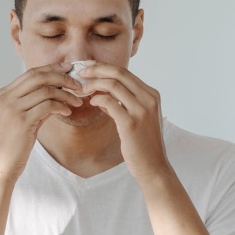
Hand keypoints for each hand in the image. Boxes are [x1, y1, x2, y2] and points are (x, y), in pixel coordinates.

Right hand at [0, 63, 83, 180]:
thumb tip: (57, 93)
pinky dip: (61, 107)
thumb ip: (36, 103)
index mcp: (4, 94)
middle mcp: (6, 97)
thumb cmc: (12, 144)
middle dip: (62, 77)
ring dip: (66, 95)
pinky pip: (48, 106)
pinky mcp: (22, 121)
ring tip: (77, 102)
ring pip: (45, 91)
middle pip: (38, 76)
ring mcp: (13, 108)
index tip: (68, 69)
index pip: (31, 73)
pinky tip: (67, 113)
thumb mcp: (22, 118)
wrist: (1, 165)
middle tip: (78, 85)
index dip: (52, 69)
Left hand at [79, 62, 172, 181]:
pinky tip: (91, 103)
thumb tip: (101, 94)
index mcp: (151, 94)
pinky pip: (109, 102)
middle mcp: (149, 99)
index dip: (104, 67)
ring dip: (94, 84)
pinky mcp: (131, 123)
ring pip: (113, 85)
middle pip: (119, 73)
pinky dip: (97, 99)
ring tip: (83, 89)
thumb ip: (123, 103)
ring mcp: (141, 110)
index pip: (125, 72)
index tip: (89, 68)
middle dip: (96, 69)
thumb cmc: (143, 144)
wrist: (153, 166)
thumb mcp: (138, 118)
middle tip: (81, 73)